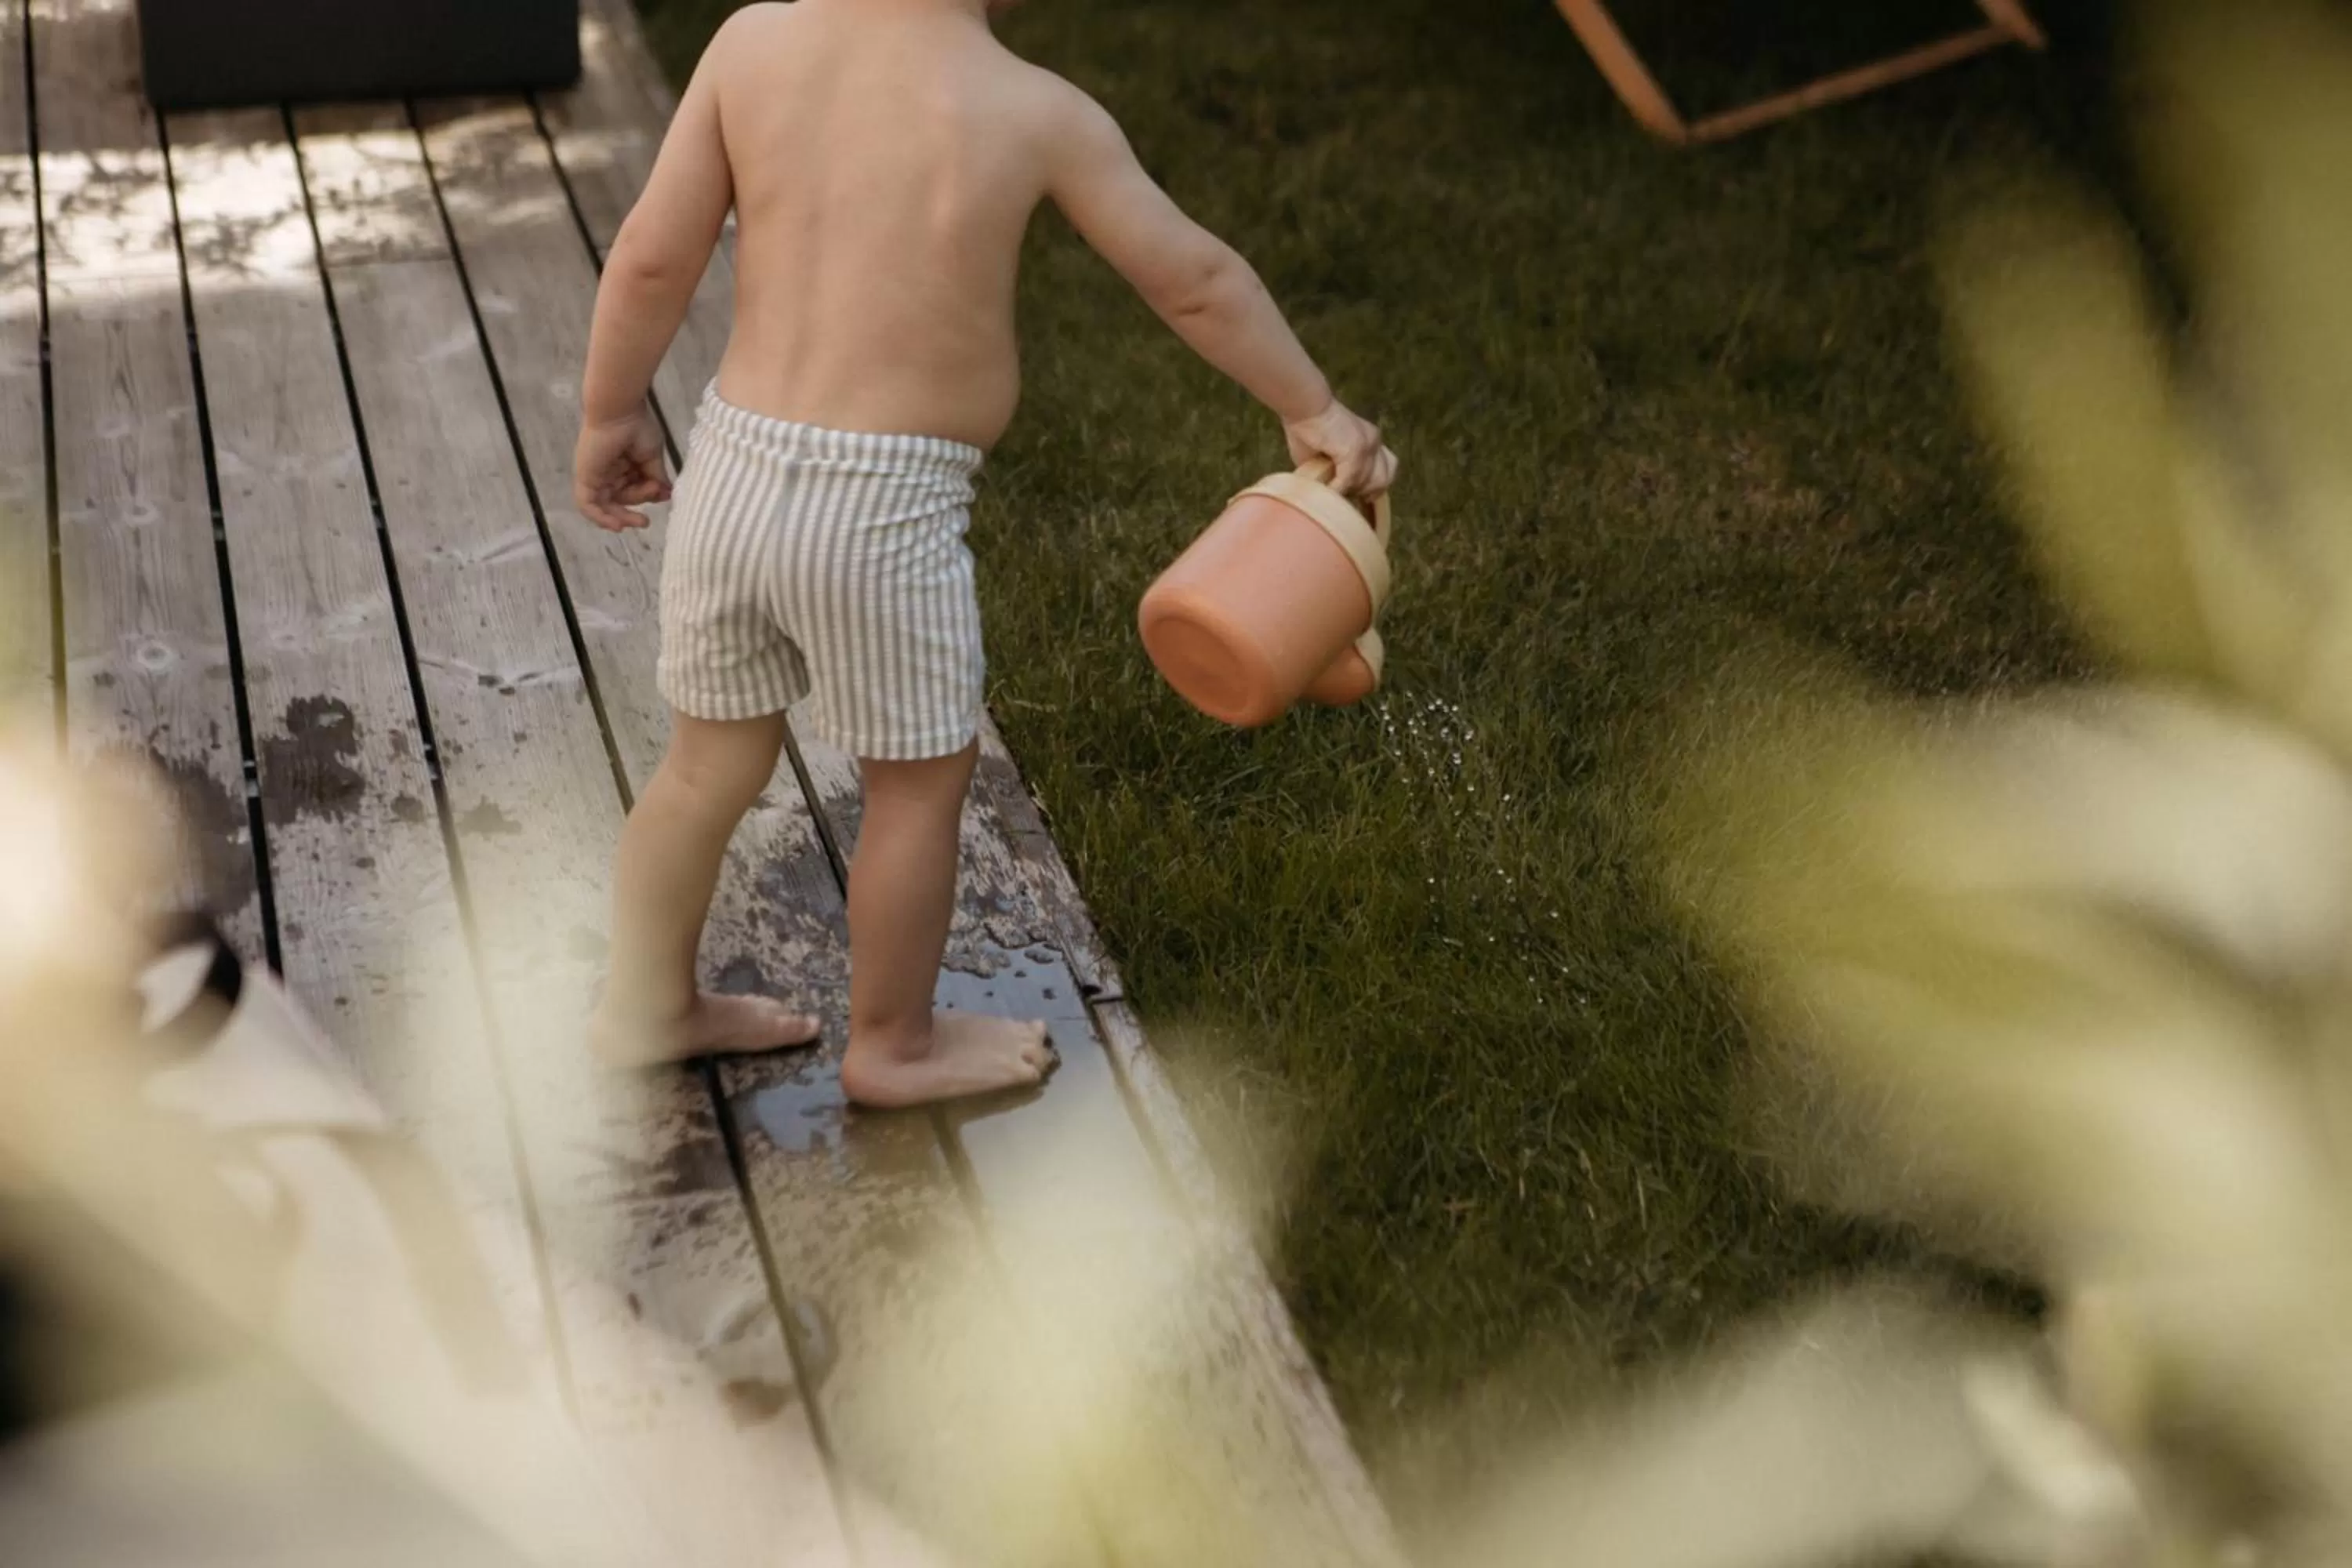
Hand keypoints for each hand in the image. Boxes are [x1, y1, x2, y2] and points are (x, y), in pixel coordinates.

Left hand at [573, 407, 670, 530]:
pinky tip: (617, 526)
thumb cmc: (637, 427)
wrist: (620, 412)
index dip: (646, 496)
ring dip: (622, 516)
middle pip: (618, 500)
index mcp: (622, 466)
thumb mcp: (652, 458)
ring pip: (607, 505)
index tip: (662, 494)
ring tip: (641, 521)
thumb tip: (666, 494)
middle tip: (646, 522)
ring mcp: (594, 476)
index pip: (632, 490)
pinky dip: (601, 518)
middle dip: (633, 512)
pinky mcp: (585, 478)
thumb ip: (657, 477)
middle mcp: (606, 472)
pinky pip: (588, 505)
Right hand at [1283, 399, 1396, 498]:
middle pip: (1384, 479)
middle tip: (1344, 491)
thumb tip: (1334, 494)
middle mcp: (1374, 441)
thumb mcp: (1325, 455)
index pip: (1387, 469)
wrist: (1303, 407)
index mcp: (1370, 440)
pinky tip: (1325, 488)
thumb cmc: (1306, 429)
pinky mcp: (1356, 450)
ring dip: (1349, 491)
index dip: (1374, 485)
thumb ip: (1336, 472)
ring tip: (1332, 488)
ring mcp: (1368, 445)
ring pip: (1368, 484)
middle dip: (1365, 492)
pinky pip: (1350, 481)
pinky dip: (1337, 489)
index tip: (1360, 496)